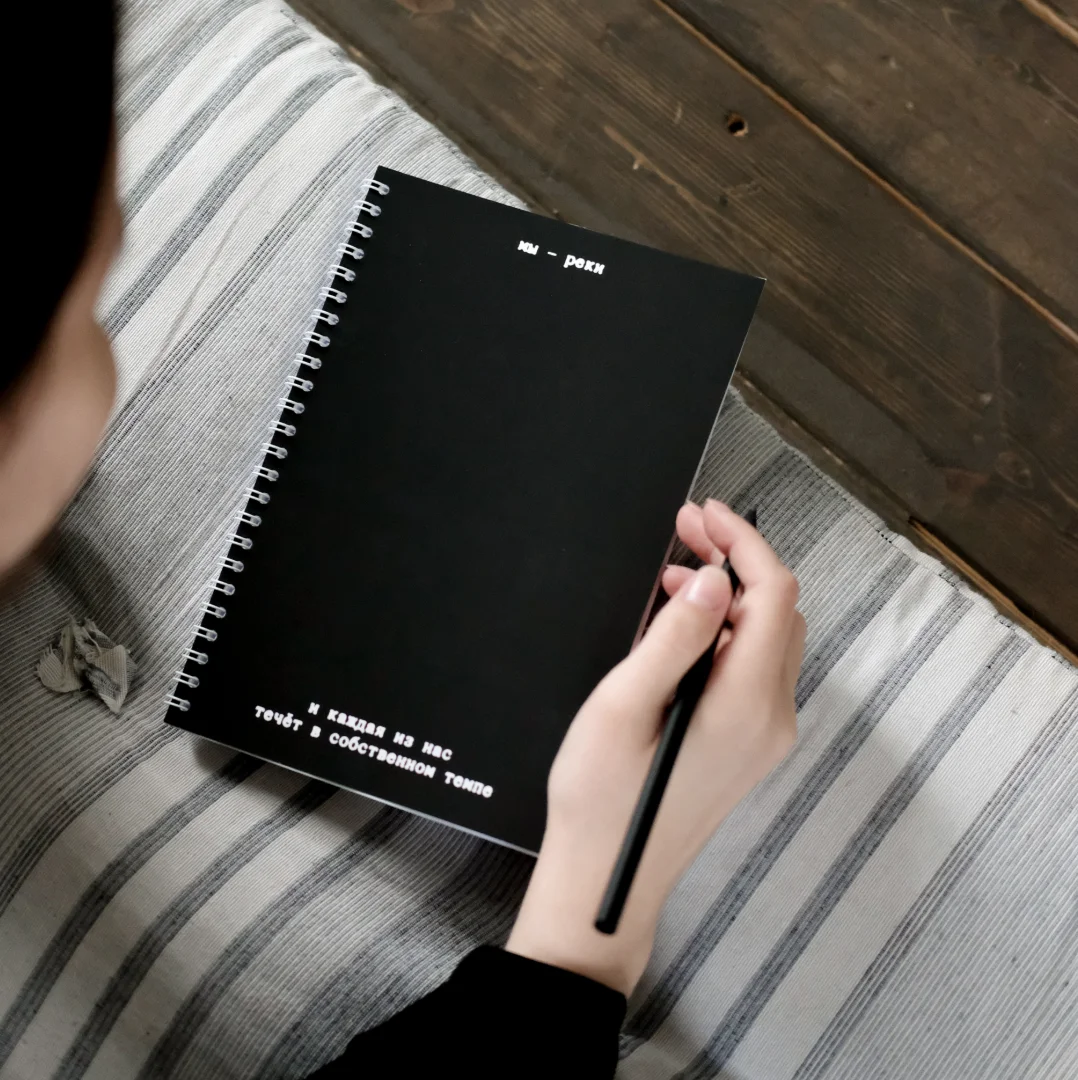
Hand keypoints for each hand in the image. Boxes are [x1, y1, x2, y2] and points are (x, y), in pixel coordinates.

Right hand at [506, 500, 804, 994]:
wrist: (606, 877)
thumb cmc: (602, 798)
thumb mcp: (624, 704)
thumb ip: (675, 637)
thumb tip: (714, 579)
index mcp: (744, 705)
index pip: (772, 594)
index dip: (743, 543)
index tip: (702, 515)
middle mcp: (771, 718)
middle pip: (778, 609)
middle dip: (737, 559)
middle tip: (685, 531)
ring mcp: (765, 734)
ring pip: (768, 635)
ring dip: (730, 593)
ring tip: (672, 576)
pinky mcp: (749, 743)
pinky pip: (753, 666)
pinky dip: (726, 630)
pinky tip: (681, 624)